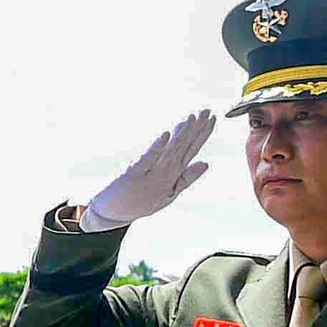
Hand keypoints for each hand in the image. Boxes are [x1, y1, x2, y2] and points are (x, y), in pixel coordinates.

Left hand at [78, 107, 223, 233]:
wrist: (113, 214)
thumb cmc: (141, 201)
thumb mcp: (169, 192)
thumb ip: (187, 177)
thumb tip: (206, 163)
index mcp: (173, 174)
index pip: (191, 150)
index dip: (202, 134)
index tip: (213, 117)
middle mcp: (164, 172)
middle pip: (183, 147)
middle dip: (196, 129)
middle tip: (208, 111)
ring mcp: (150, 173)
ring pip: (169, 151)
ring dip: (181, 135)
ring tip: (192, 118)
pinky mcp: (133, 174)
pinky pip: (147, 159)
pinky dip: (157, 147)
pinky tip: (166, 135)